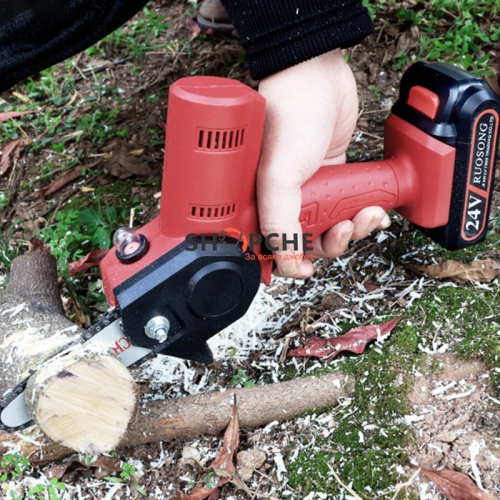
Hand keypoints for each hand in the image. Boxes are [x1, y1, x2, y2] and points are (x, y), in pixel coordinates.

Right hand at [257, 49, 389, 277]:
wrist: (319, 76)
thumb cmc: (289, 116)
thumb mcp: (278, 175)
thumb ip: (280, 222)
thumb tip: (286, 263)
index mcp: (257, 201)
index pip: (268, 246)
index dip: (288, 263)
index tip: (306, 270)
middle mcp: (281, 198)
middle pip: (306, 242)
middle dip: (330, 243)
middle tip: (342, 229)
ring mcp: (310, 189)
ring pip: (331, 227)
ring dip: (353, 229)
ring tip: (366, 214)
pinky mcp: (333, 178)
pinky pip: (348, 207)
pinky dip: (362, 214)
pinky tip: (372, 209)